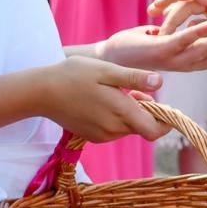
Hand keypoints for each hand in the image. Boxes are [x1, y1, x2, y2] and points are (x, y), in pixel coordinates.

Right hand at [36, 56, 170, 142]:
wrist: (41, 92)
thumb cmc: (75, 75)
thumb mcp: (107, 70)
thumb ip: (135, 79)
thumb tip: (160, 83)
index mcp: (121, 113)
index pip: (155, 131)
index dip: (165, 121)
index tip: (165, 106)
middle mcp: (113, 129)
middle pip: (142, 127)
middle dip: (145, 111)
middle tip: (133, 90)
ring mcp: (102, 136)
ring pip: (128, 127)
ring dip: (130, 113)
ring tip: (115, 92)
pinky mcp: (92, 137)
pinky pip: (114, 130)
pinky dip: (116, 118)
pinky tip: (103, 101)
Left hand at [97, 20, 206, 72]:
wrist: (107, 60)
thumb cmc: (133, 51)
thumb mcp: (163, 43)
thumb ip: (180, 39)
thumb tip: (193, 30)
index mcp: (189, 63)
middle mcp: (185, 64)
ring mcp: (174, 58)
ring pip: (206, 48)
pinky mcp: (161, 50)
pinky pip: (184, 39)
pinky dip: (199, 31)